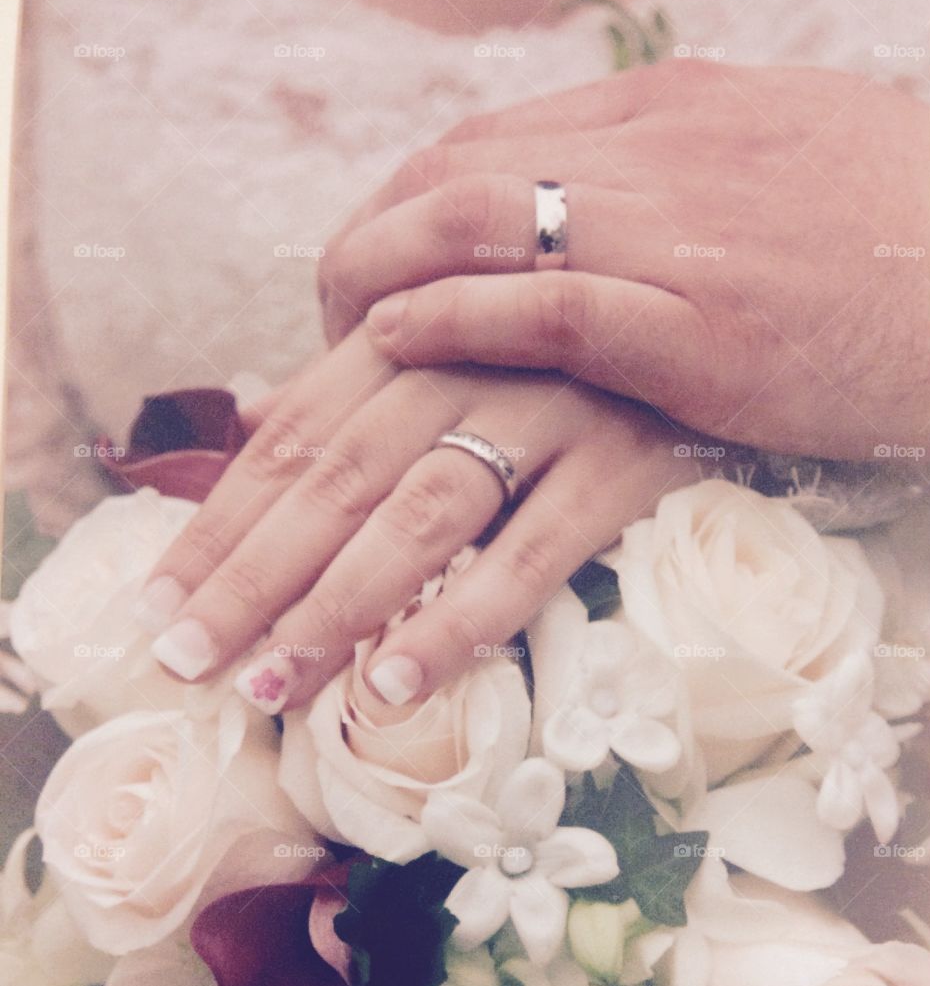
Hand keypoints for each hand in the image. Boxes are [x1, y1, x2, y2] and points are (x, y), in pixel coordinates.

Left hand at [139, 330, 696, 711]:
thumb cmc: (566, 340)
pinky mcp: (623, 464)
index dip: (219, 524)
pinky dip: (462, 616)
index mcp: (412, 335)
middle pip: (335, 482)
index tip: (158, 603)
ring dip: (336, 608)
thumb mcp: (457, 335)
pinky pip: (534, 552)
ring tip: (270, 688)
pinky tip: (398, 682)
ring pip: (419, 517)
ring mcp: (548, 411)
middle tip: (183, 661)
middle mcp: (466, 364)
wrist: (716, 297)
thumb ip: (360, 386)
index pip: (290, 439)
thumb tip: (252, 429)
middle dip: (250, 578)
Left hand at [319, 60, 929, 459]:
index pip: (484, 141)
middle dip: (365, 241)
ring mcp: (679, 238)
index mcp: (672, 113)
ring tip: (333, 337)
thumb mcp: (775, 162)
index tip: (364, 264)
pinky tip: (395, 341)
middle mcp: (659, 157)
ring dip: (380, 278)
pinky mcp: (705, 329)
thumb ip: (674, 171)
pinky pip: (550, 308)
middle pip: (456, 175)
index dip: (400, 204)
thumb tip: (590, 195)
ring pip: (480, 223)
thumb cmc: (893, 236)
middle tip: (326, 312)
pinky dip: (457, 318)